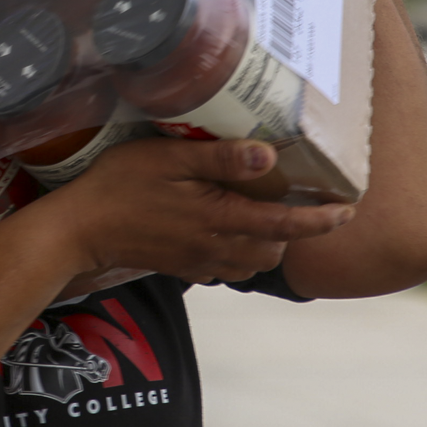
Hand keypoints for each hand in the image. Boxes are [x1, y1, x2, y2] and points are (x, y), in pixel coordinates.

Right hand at [40, 137, 351, 286]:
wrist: (78, 231)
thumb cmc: (119, 186)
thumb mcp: (169, 159)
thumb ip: (220, 159)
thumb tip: (268, 157)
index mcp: (219, 219)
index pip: (284, 225)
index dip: (321, 220)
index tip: (348, 211)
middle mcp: (215, 247)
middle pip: (273, 249)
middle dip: (294, 232)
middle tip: (301, 204)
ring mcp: (198, 261)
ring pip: (252, 263)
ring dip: (266, 244)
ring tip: (266, 217)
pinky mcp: (181, 267)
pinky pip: (224, 269)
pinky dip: (238, 255)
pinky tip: (225, 230)